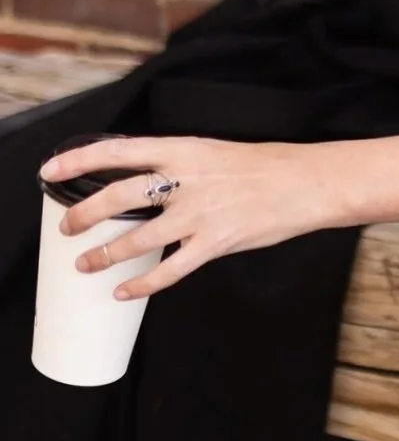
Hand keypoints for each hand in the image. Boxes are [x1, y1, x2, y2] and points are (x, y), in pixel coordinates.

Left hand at [40, 136, 338, 300]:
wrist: (306, 182)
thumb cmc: (263, 166)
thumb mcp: (213, 153)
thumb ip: (177, 167)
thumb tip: (140, 183)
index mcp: (184, 149)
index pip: (120, 150)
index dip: (79, 159)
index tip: (50, 169)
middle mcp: (186, 179)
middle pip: (119, 195)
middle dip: (84, 214)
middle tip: (68, 228)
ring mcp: (200, 212)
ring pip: (137, 236)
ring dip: (105, 254)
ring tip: (85, 265)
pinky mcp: (216, 242)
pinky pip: (170, 269)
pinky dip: (143, 283)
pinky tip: (124, 290)